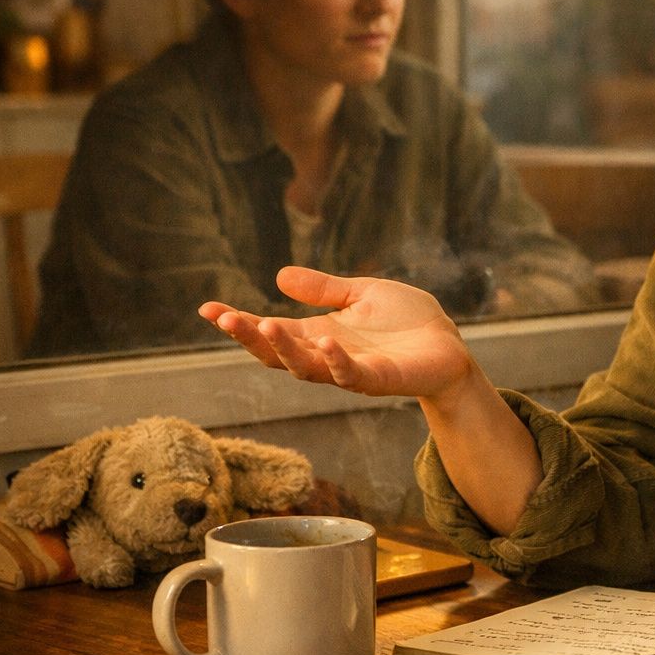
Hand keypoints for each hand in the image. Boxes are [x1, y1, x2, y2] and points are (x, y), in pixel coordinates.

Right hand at [199, 266, 473, 399]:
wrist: (448, 345)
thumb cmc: (407, 322)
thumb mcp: (361, 295)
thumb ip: (324, 290)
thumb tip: (278, 276)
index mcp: (318, 335)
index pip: (270, 333)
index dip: (239, 324)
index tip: (206, 308)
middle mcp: (327, 357)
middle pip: (278, 355)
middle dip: (251, 338)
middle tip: (227, 318)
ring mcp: (351, 371)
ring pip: (308, 369)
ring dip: (287, 349)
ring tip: (267, 324)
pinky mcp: (381, 379)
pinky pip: (352, 376)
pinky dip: (337, 362)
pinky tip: (326, 343)